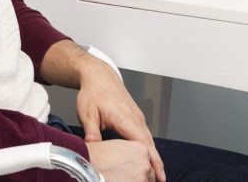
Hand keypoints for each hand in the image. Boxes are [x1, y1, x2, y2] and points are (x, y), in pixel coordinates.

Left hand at [76, 59, 164, 181]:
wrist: (99, 76)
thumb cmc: (94, 92)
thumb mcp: (87, 112)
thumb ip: (91, 130)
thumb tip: (91, 145)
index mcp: (125, 117)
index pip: (143, 142)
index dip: (151, 159)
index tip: (157, 173)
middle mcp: (135, 118)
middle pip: (150, 144)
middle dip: (157, 163)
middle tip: (160, 180)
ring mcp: (137, 117)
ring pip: (149, 140)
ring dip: (153, 156)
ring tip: (156, 175)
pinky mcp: (135, 118)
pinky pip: (145, 135)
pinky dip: (148, 148)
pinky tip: (146, 158)